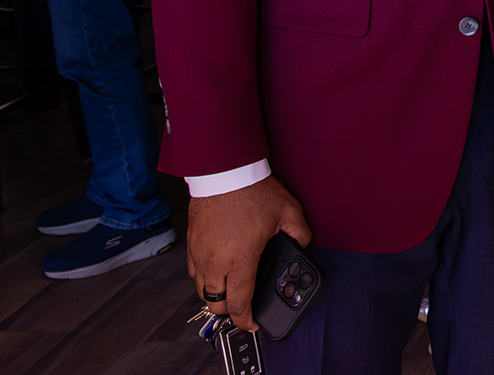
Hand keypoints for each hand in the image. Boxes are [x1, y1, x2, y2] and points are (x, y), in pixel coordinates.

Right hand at [186, 176, 311, 332]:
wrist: (224, 171)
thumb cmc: (253, 190)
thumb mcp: (288, 211)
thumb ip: (300, 233)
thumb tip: (303, 245)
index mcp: (240, 260)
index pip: (239, 303)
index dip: (246, 320)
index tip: (252, 324)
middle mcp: (216, 262)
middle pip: (215, 304)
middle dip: (229, 312)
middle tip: (242, 307)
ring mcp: (199, 253)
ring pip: (201, 290)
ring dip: (214, 295)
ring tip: (230, 290)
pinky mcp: (191, 243)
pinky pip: (193, 271)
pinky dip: (204, 278)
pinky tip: (216, 269)